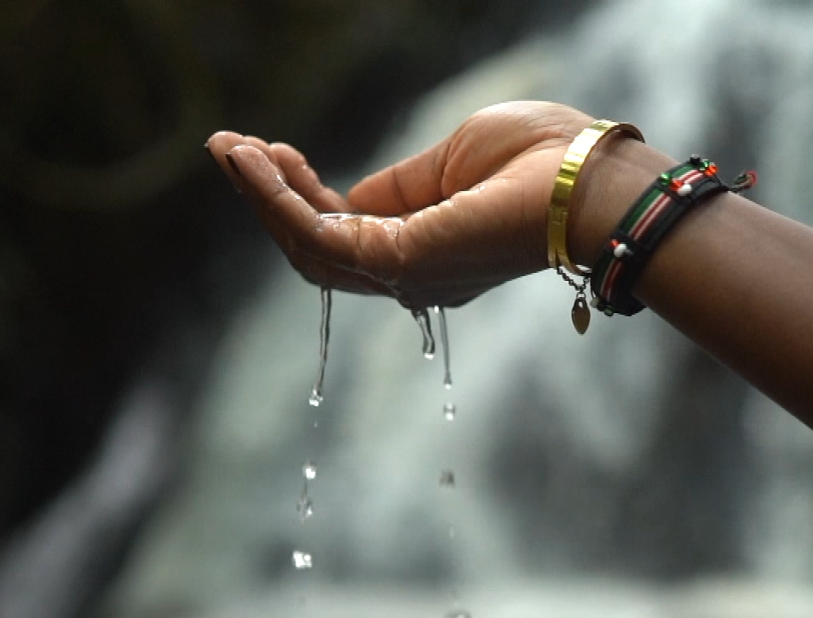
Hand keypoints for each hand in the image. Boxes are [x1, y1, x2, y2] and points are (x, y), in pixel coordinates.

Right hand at [206, 101, 596, 307]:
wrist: (585, 178)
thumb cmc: (541, 161)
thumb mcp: (454, 161)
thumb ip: (400, 187)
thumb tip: (351, 198)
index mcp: (428, 250)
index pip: (347, 233)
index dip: (304, 194)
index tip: (275, 150)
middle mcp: (411, 274)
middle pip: (317, 247)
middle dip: (268, 198)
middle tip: (229, 148)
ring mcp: (403, 274)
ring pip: (307, 245)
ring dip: (261, 196)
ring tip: (227, 149)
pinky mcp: (397, 262)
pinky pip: (317, 233)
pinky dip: (277, 198)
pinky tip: (252, 162)